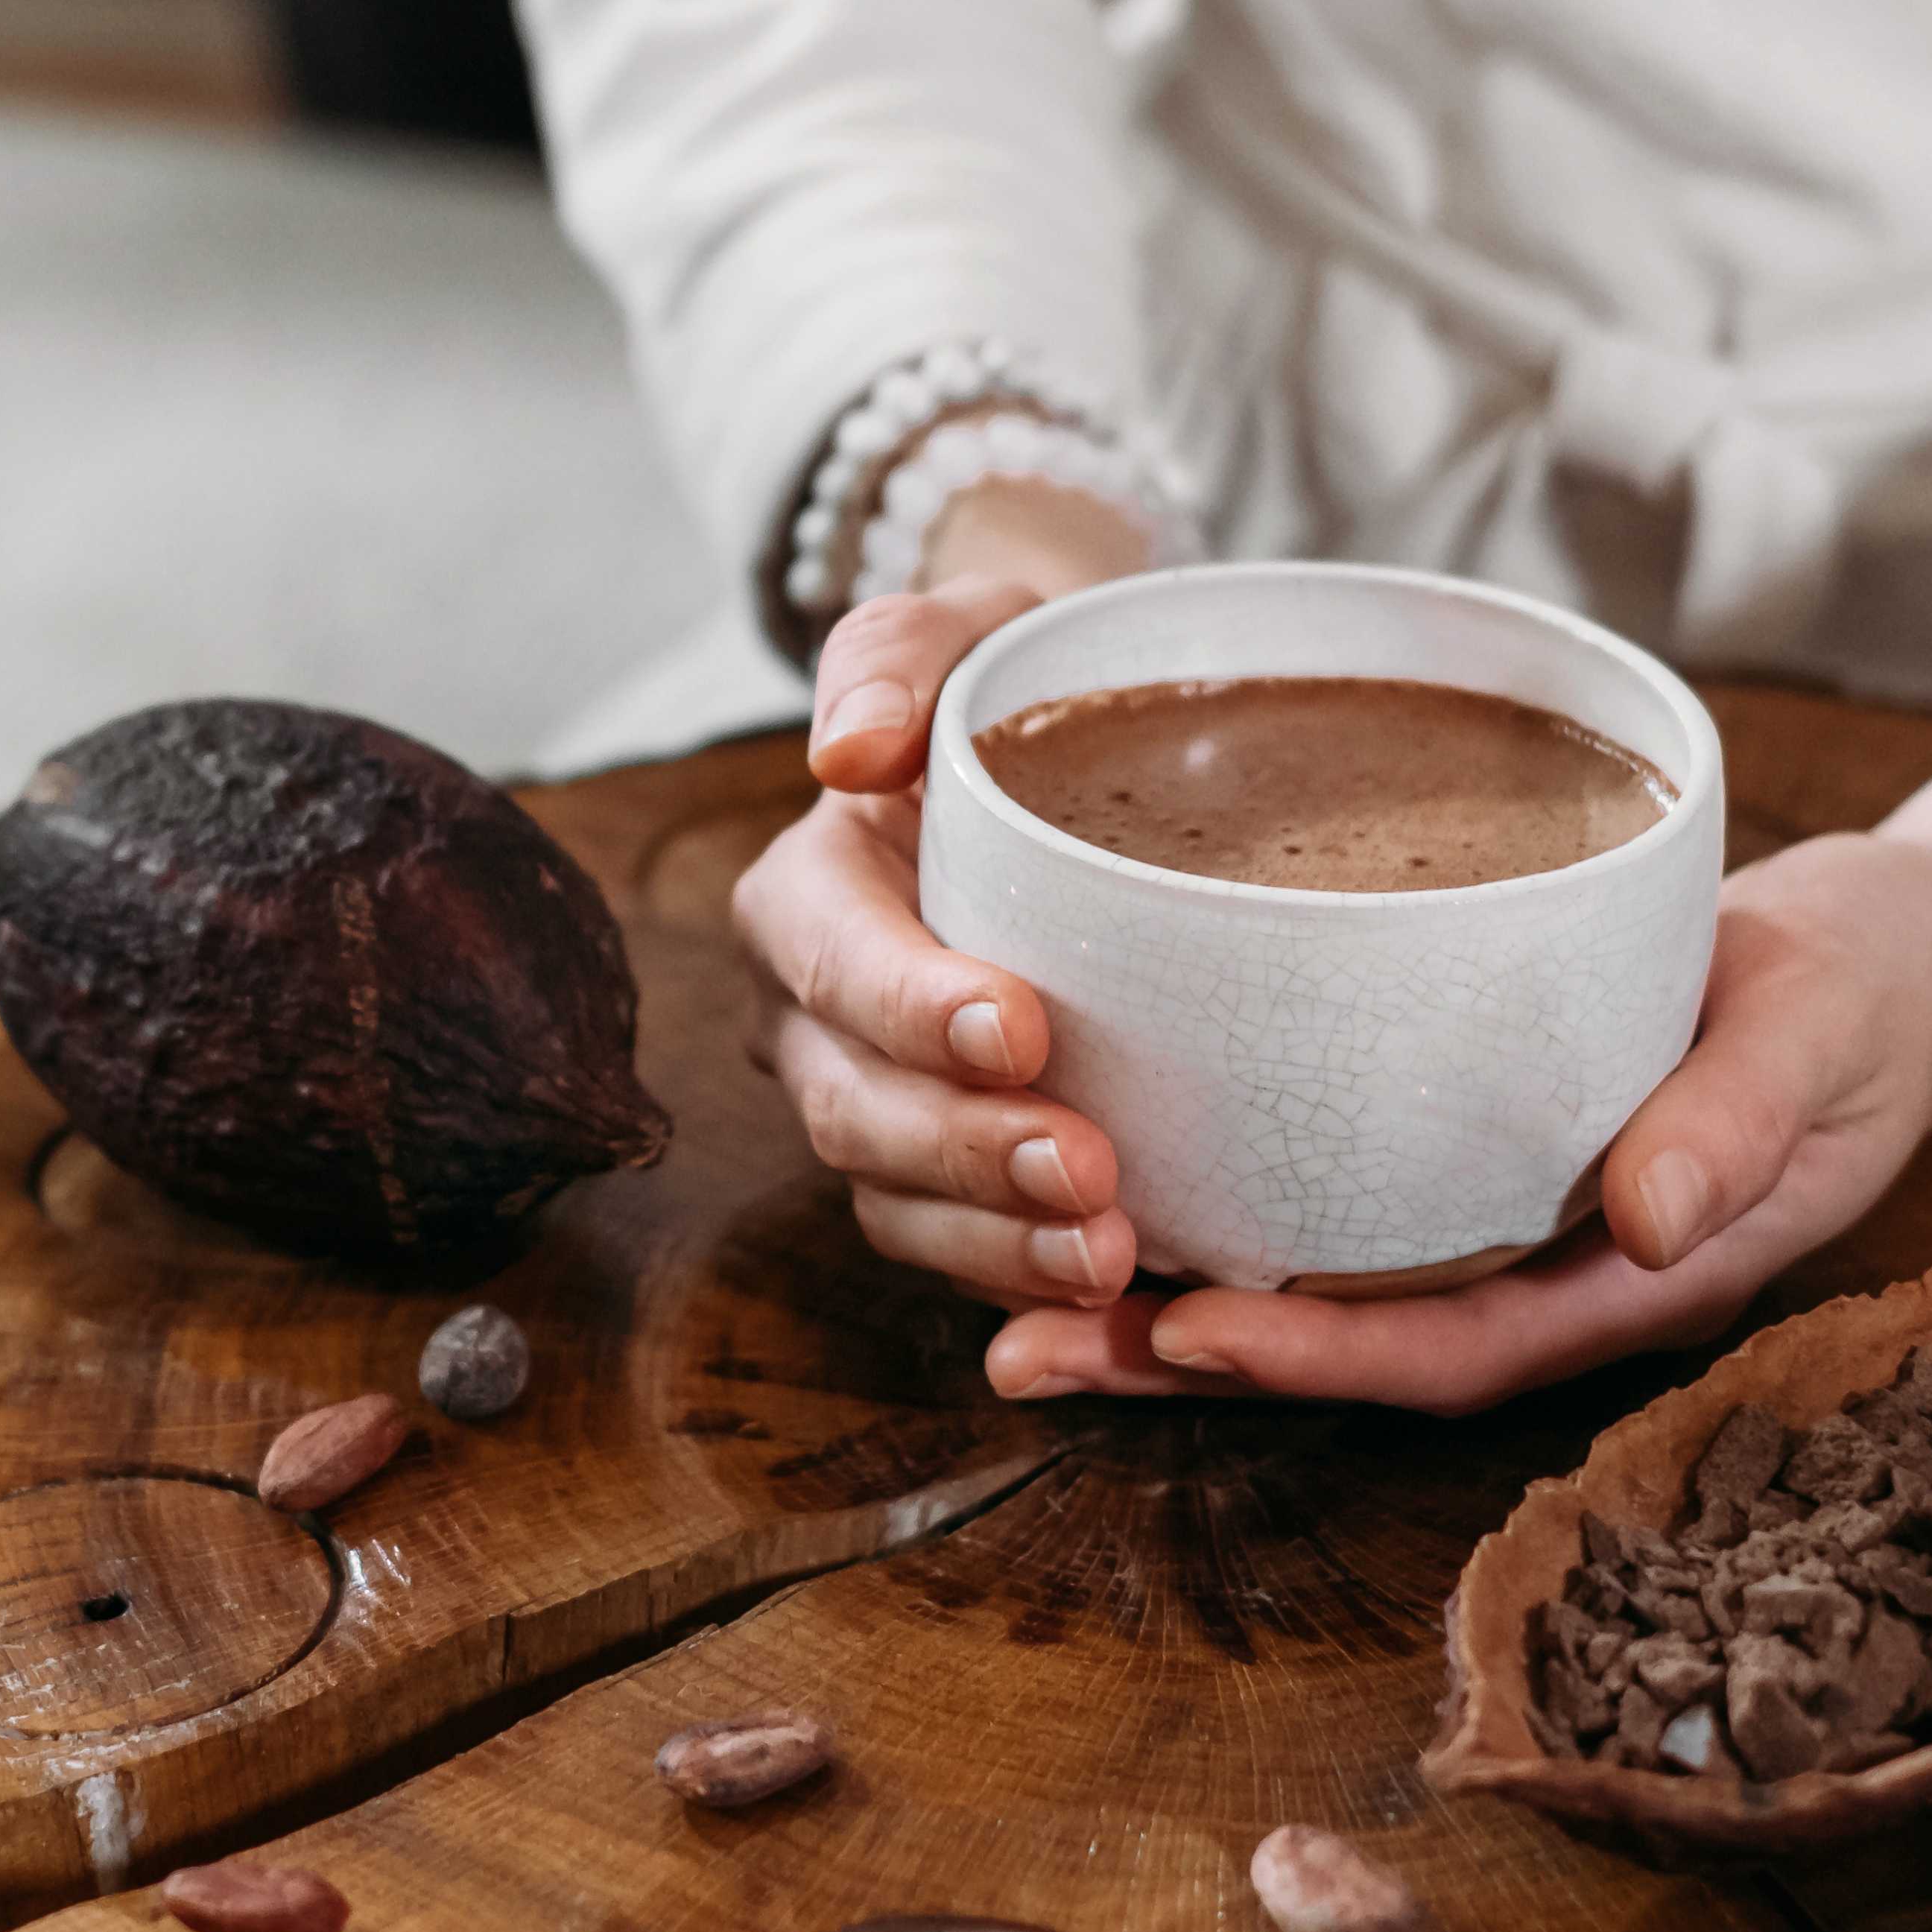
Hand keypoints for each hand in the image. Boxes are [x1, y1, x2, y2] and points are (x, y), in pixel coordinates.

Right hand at [735, 575, 1138, 1313]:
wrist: (1079, 761)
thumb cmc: (1018, 691)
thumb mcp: (967, 628)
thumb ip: (899, 656)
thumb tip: (850, 748)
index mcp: (808, 899)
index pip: (833, 963)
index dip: (911, 1008)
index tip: (1021, 1028)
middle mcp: (820, 1021)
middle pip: (857, 1111)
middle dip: (964, 1155)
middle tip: (1088, 1175)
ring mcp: (880, 1108)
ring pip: (900, 1205)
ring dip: (998, 1245)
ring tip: (1113, 1258)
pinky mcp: (951, 1176)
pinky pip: (965, 1252)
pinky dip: (1029, 1287)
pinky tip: (1124, 1302)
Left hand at [985, 831, 1931, 1411]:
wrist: (1905, 948)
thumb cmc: (1872, 991)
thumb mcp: (1823, 1038)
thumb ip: (1739, 1124)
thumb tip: (1643, 1223)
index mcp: (1632, 1277)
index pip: (1456, 1348)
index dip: (1324, 1356)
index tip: (1188, 1333)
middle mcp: (1550, 1270)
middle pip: (1353, 1345)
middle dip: (1190, 1360)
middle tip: (1023, 1352)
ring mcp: (1513, 1218)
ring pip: (1326, 1285)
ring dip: (1176, 1298)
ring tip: (1017, 1296)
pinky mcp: (1479, 1145)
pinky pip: (1342, 1203)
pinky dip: (1234, 1205)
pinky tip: (1120, 1176)